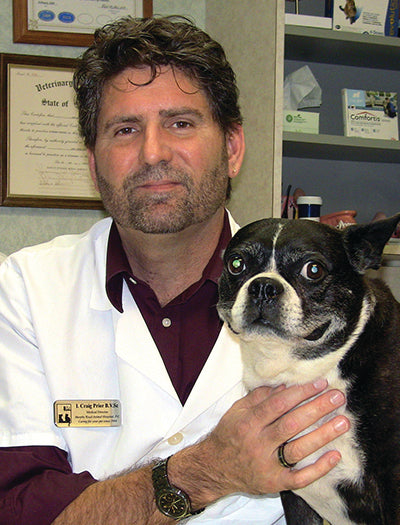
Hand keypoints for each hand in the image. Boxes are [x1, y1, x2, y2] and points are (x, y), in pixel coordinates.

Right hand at [173, 379, 348, 504]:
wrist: (214, 468)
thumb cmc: (229, 435)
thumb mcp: (237, 411)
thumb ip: (259, 397)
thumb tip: (285, 386)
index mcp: (248, 422)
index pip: (278, 404)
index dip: (300, 392)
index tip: (320, 383)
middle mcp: (257, 443)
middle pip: (291, 424)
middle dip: (316, 409)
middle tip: (337, 397)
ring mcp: (266, 465)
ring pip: (298, 449)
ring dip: (323, 435)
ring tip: (343, 421)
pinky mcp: (274, 483)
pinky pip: (299, 478)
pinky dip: (318, 468)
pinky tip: (335, 456)